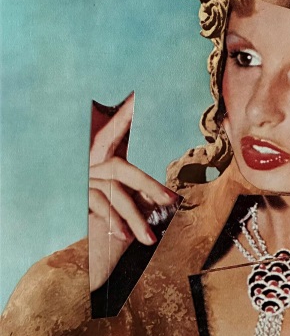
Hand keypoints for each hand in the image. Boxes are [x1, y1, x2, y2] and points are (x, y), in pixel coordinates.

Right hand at [88, 93, 177, 291]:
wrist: (71, 231)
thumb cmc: (105, 210)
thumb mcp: (123, 195)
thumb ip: (140, 191)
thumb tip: (167, 195)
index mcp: (103, 156)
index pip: (114, 133)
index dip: (123, 117)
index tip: (136, 97)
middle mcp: (91, 165)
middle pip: (122, 169)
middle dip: (148, 185)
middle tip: (172, 201)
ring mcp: (83, 182)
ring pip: (114, 194)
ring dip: (135, 217)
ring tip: (151, 238)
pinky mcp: (76, 200)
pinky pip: (98, 208)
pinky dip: (114, 222)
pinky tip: (125, 237)